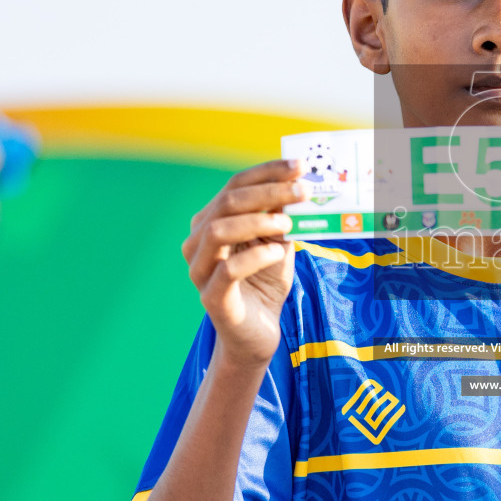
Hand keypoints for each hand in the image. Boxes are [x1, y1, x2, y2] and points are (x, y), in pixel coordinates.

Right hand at [181, 159, 308, 364]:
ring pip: (218, 231)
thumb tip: (296, 186)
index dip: (267, 172)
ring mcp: (200, 269)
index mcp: (211, 222)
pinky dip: (255, 256)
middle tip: (301, 191)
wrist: (258, 333)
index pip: (235, 185)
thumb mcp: (277, 243)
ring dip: (258, 221)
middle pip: (227, 202)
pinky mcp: (211, 297)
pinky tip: (276, 253)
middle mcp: (198, 241)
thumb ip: (280, 217)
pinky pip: (227, 270)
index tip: (300, 166)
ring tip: (288, 225)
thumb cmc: (265, 283)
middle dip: (268, 192)